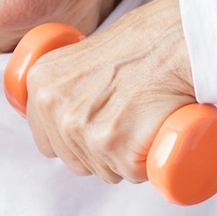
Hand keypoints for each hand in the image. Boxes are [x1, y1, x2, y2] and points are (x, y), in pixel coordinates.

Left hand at [23, 0, 193, 183]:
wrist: (175, 41)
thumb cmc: (140, 45)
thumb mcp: (83, 56)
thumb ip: (64, 84)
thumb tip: (60, 112)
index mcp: (41, 83)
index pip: (47, 142)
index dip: (74, 142)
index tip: (96, 130)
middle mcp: (53, 105)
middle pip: (74, 161)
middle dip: (101, 153)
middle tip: (127, 122)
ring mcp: (81, 126)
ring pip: (104, 171)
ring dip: (125, 159)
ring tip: (141, 124)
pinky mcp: (112, 144)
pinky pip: (129, 174)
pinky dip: (145, 164)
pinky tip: (152, 136)